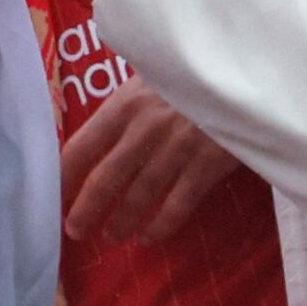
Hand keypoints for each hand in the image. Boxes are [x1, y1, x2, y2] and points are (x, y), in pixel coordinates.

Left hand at [60, 77, 243, 243]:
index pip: (82, 146)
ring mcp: (177, 149)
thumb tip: (110, 116)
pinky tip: (150, 237)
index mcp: (126, 104)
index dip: (66, 175)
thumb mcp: (157, 70)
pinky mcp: (208, 164)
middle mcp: (144, 130)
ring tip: (113, 237)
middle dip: (88, 208)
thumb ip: (134, 96)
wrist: (249, 70)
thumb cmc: (200, 68)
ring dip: (122, 221)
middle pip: (106, 178)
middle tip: (77, 230)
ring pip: (140, 195)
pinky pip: (179, 203)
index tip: (58, 193)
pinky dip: (162, 224)